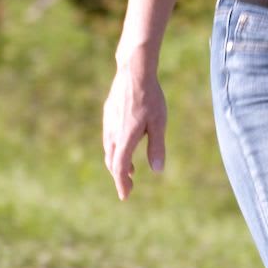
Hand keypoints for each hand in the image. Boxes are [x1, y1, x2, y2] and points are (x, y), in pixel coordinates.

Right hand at [102, 64, 167, 200]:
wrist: (133, 71)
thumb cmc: (150, 96)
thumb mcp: (159, 122)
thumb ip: (157, 147)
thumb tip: (157, 170)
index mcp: (125, 137)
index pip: (119, 167)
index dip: (121, 183)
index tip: (125, 196)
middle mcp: (113, 132)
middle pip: (112, 161)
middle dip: (119, 176)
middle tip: (129, 186)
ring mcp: (109, 122)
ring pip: (109, 149)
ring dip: (117, 162)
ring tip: (130, 169)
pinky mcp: (108, 113)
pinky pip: (109, 136)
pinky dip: (115, 148)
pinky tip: (126, 144)